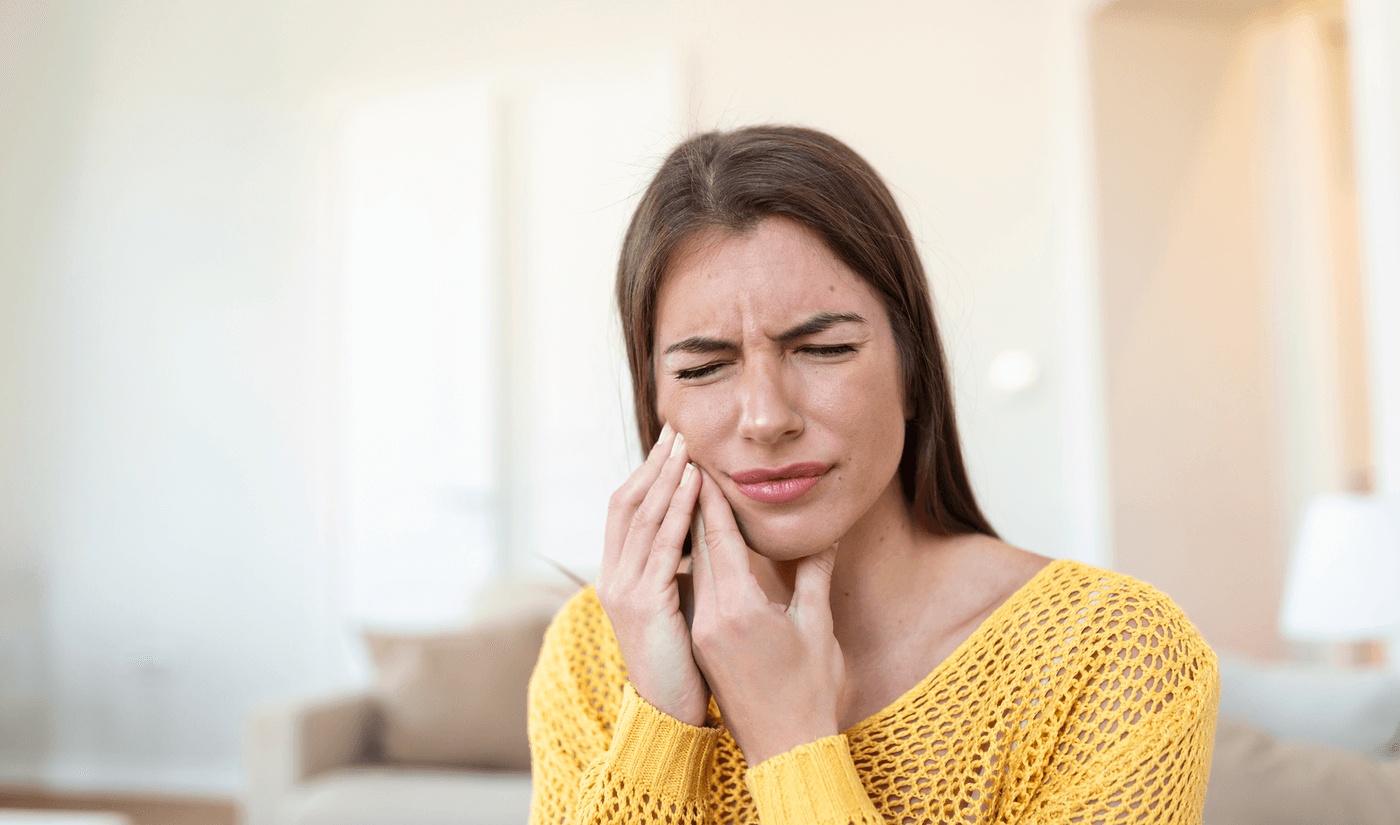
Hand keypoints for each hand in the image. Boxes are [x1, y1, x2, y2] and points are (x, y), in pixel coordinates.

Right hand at [596, 423, 709, 726]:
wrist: (670, 715)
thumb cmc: (683, 665)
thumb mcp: (678, 608)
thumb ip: (682, 572)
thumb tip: (701, 540)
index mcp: (619, 576)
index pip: (626, 510)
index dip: (646, 474)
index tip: (671, 444)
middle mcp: (613, 577)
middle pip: (627, 502)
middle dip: (653, 464)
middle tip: (677, 429)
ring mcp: (624, 589)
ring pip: (643, 517)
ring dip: (666, 477)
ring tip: (687, 445)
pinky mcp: (644, 603)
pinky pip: (662, 544)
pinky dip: (678, 509)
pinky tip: (694, 484)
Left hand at [688, 467, 845, 765]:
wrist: (785, 750)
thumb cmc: (810, 691)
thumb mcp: (817, 627)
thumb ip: (815, 576)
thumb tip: (824, 536)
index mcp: (740, 608)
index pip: (719, 541)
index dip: (710, 501)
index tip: (702, 465)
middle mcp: (712, 617)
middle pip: (698, 549)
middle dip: (694, 506)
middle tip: (688, 465)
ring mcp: (703, 633)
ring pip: (693, 570)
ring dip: (690, 532)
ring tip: (687, 494)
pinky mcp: (703, 645)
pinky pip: (694, 591)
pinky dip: (695, 562)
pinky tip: (695, 546)